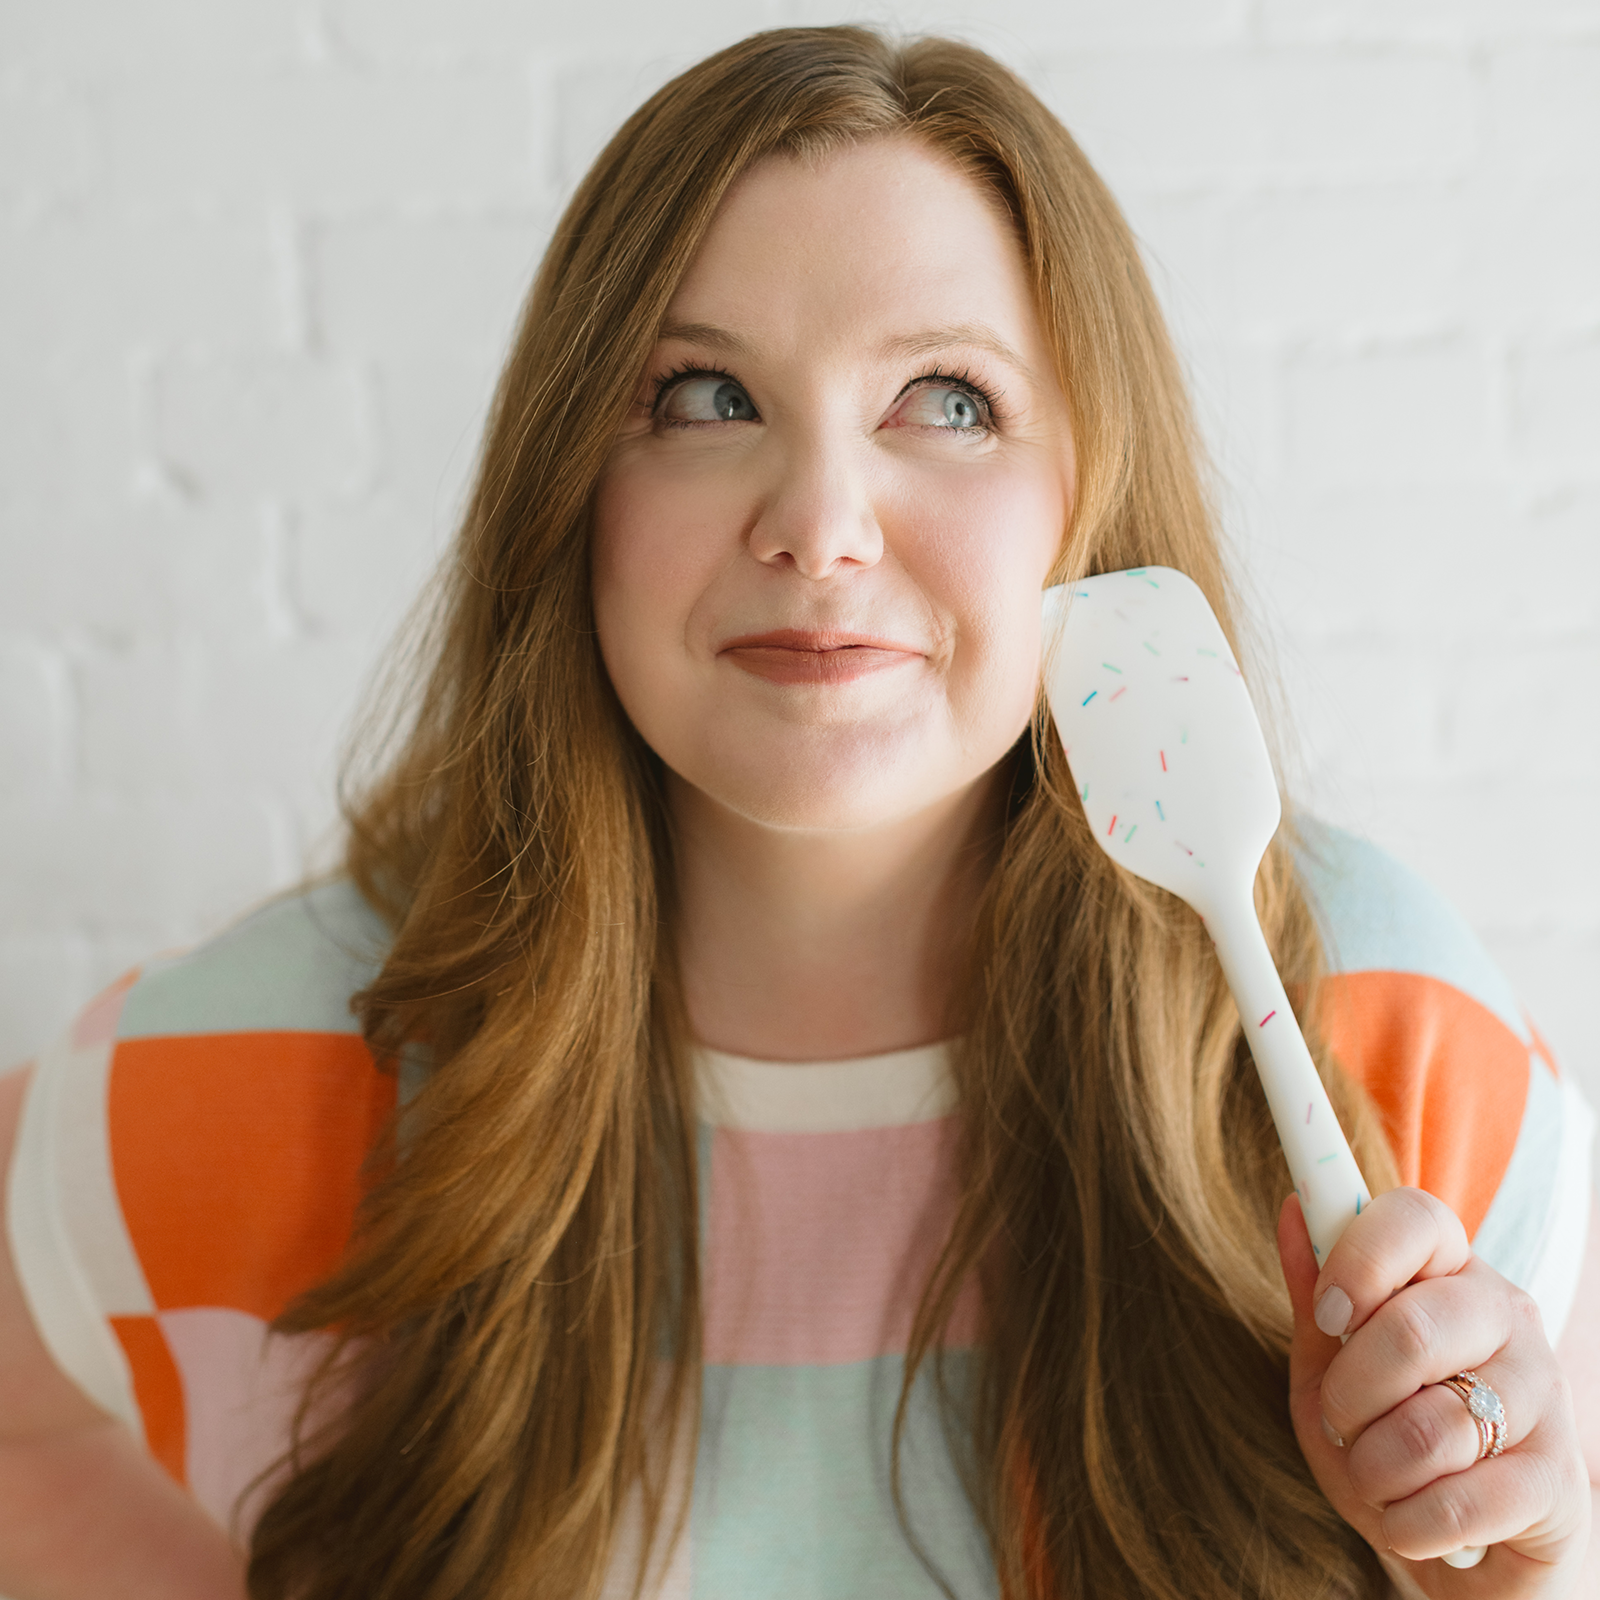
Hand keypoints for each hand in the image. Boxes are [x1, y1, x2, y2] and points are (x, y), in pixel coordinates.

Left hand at [1277, 1187, 1591, 1595]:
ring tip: (1376, 1477)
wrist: (1467, 1544)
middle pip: (1412, 1329)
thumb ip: (1315, 1292)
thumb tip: (1296, 1210)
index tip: (1327, 1315)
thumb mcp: (1333, 1364)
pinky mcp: (1557, 1481)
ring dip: (1374, 1469)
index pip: (1417, 1218)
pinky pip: (1459, 1501)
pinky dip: (1408, 1522)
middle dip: (1349, 1395)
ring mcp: (1542, 1395)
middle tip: (1342, 1423)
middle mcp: (1507, 1318)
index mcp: (1450, 1272)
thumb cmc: (1388, 1439)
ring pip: (1430, 1426)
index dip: (1360, 1259)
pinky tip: (1409, 1521)